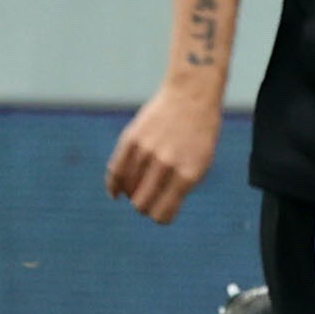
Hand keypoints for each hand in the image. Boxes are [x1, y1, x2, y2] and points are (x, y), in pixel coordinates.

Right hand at [105, 83, 222, 223]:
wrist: (191, 96)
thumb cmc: (198, 135)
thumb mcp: (201, 164)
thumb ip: (180, 189)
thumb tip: (154, 209)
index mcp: (187, 175)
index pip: (163, 214)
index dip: (160, 217)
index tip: (160, 212)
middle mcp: (166, 165)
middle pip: (142, 204)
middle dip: (144, 207)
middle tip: (147, 200)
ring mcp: (147, 151)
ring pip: (128, 189)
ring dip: (132, 193)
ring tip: (138, 188)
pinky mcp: (131, 139)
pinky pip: (115, 170)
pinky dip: (113, 185)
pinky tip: (115, 192)